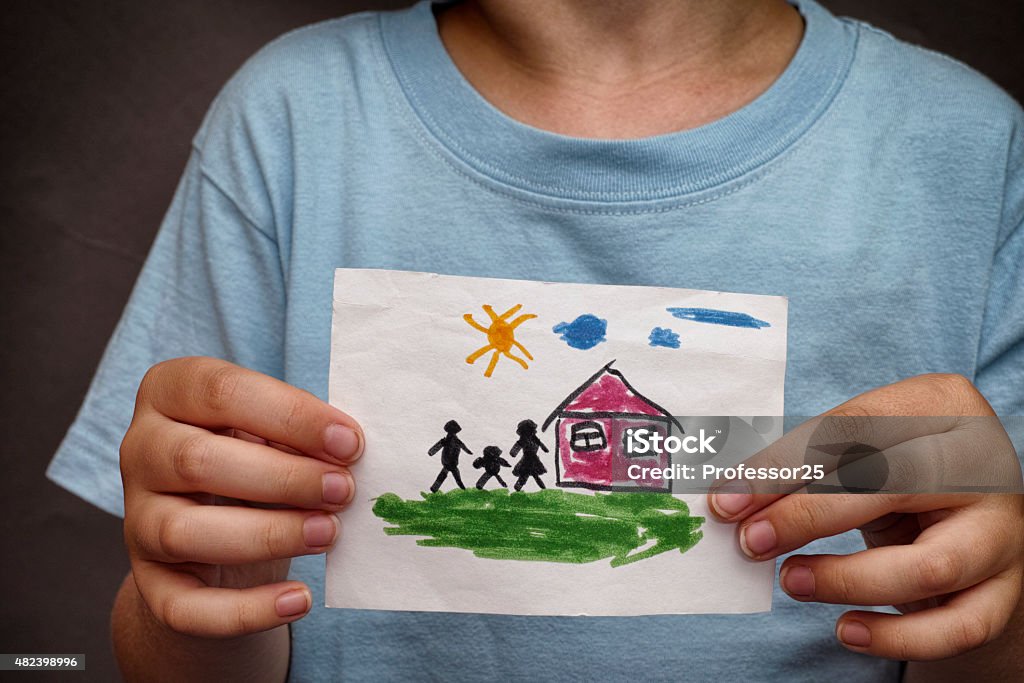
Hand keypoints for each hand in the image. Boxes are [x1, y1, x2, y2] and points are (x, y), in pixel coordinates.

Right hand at [120, 357, 362, 637]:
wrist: (216, 527)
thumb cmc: (257, 456)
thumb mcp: (271, 428)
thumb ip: (299, 431)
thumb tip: (347, 449)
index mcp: (170, 392)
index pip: (221, 391)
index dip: (291, 416)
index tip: (350, 442)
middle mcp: (141, 451)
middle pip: (197, 461)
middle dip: (283, 478)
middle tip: (343, 490)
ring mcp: (137, 520)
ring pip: (185, 532)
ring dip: (267, 535)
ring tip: (328, 533)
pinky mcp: (151, 583)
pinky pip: (186, 606)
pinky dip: (246, 610)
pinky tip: (299, 600)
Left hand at [708, 374, 1023, 660]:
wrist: (969, 515)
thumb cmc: (896, 471)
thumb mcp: (859, 449)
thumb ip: (802, 465)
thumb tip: (731, 500)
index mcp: (942, 406)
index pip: (855, 428)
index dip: (785, 466)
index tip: (728, 497)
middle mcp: (982, 465)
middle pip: (892, 488)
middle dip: (808, 516)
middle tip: (751, 540)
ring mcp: (1001, 532)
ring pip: (928, 567)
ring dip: (846, 579)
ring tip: (790, 579)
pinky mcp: (1004, 591)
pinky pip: (956, 627)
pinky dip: (897, 637)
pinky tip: (846, 630)